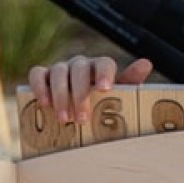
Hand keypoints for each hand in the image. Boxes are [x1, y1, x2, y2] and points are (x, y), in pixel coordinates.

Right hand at [28, 55, 153, 123]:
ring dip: (60, 95)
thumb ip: (130, 82)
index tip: (105, 89)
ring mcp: (61, 68)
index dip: (104, 74)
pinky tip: (44, 103)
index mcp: (101, 67)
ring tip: (64, 119)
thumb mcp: (118, 96)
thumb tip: (146, 63)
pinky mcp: (43, 75)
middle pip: (79, 70)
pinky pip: (37, 74)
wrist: (79, 109)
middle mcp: (81, 64)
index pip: (104, 63)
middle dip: (80, 94)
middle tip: (82, 119)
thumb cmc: (101, 103)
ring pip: (58, 72)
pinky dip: (39, 86)